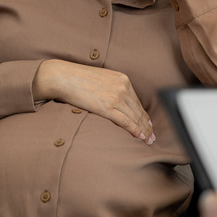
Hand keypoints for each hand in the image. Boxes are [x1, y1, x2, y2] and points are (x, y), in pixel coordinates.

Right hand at [32, 59, 154, 144]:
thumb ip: (114, 88)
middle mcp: (123, 87)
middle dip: (147, 125)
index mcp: (123, 80)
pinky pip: (125, 121)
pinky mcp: (107, 107)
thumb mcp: (103, 79)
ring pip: (135, 117)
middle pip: (139, 111)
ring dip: (143, 130)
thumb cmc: (79, 78)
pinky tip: (140, 136)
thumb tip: (119, 102)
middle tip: (153, 137)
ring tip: (148, 140)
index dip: (145, 115)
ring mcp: (116, 97)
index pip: (137, 102)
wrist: (64, 76)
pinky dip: (135, 130)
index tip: (149, 125)